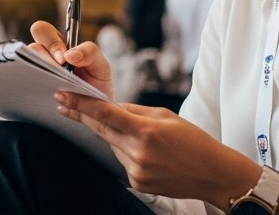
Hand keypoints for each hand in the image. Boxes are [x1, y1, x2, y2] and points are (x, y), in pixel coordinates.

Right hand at [29, 20, 114, 99]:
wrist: (98, 110)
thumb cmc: (98, 84)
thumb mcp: (101, 66)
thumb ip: (91, 53)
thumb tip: (70, 54)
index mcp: (59, 46)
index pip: (43, 30)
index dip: (50, 42)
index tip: (64, 59)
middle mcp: (45, 57)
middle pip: (31, 46)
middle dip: (43, 57)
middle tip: (59, 71)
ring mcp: (38, 73)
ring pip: (26, 65)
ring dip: (41, 74)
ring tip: (58, 87)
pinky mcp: (36, 91)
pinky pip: (27, 87)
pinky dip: (40, 91)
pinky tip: (57, 100)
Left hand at [55, 91, 259, 207]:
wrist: (215, 175)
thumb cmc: (194, 141)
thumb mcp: (165, 116)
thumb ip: (134, 111)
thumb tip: (109, 106)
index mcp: (146, 131)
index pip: (104, 114)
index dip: (80, 104)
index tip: (63, 96)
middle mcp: (138, 153)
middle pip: (100, 129)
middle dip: (81, 116)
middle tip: (63, 103)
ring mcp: (137, 171)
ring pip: (111, 145)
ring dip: (113, 135)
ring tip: (136, 134)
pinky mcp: (137, 182)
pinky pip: (121, 160)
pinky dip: (124, 151)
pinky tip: (144, 151)